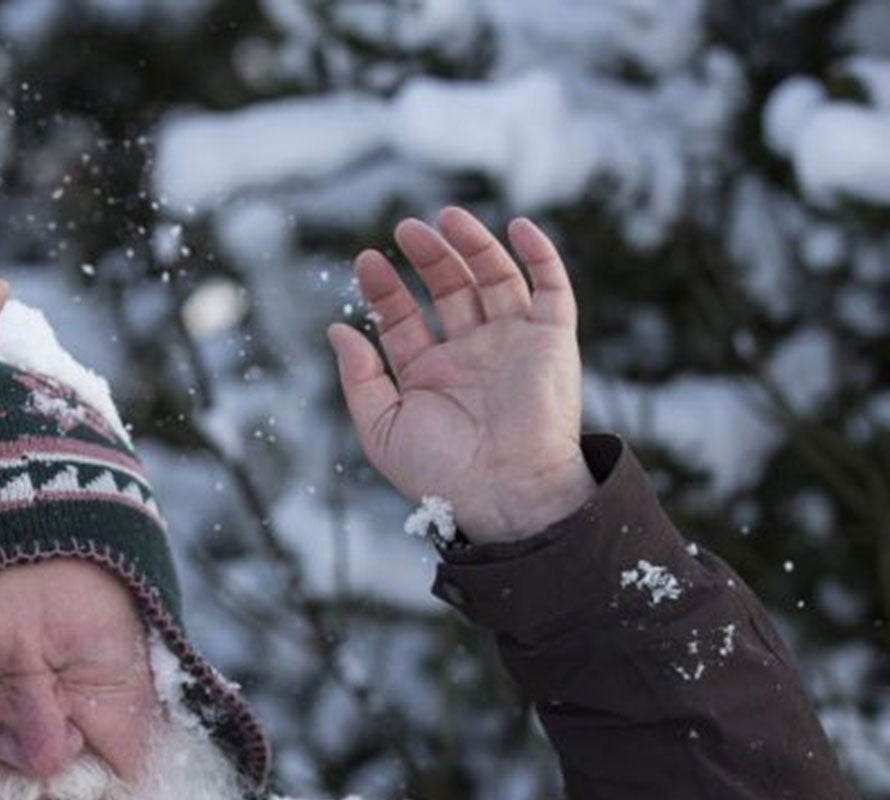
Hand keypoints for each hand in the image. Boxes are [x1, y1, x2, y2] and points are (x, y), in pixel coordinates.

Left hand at [327, 209, 594, 543]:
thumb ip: (359, 378)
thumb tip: (337, 330)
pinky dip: (538, 254)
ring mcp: (513, 343)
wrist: (504, 490)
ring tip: (445, 218)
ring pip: (494, 278)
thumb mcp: (382, 426)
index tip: (366, 262)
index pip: (405, 319)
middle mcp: (472, 354)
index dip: (385, 290)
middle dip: (428, 258)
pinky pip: (551, 287)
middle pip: (449, 290)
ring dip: (473, 245)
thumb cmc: (440, 471)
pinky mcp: (552, 339)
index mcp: (430, 375)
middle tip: (405, 229)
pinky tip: (516, 227)